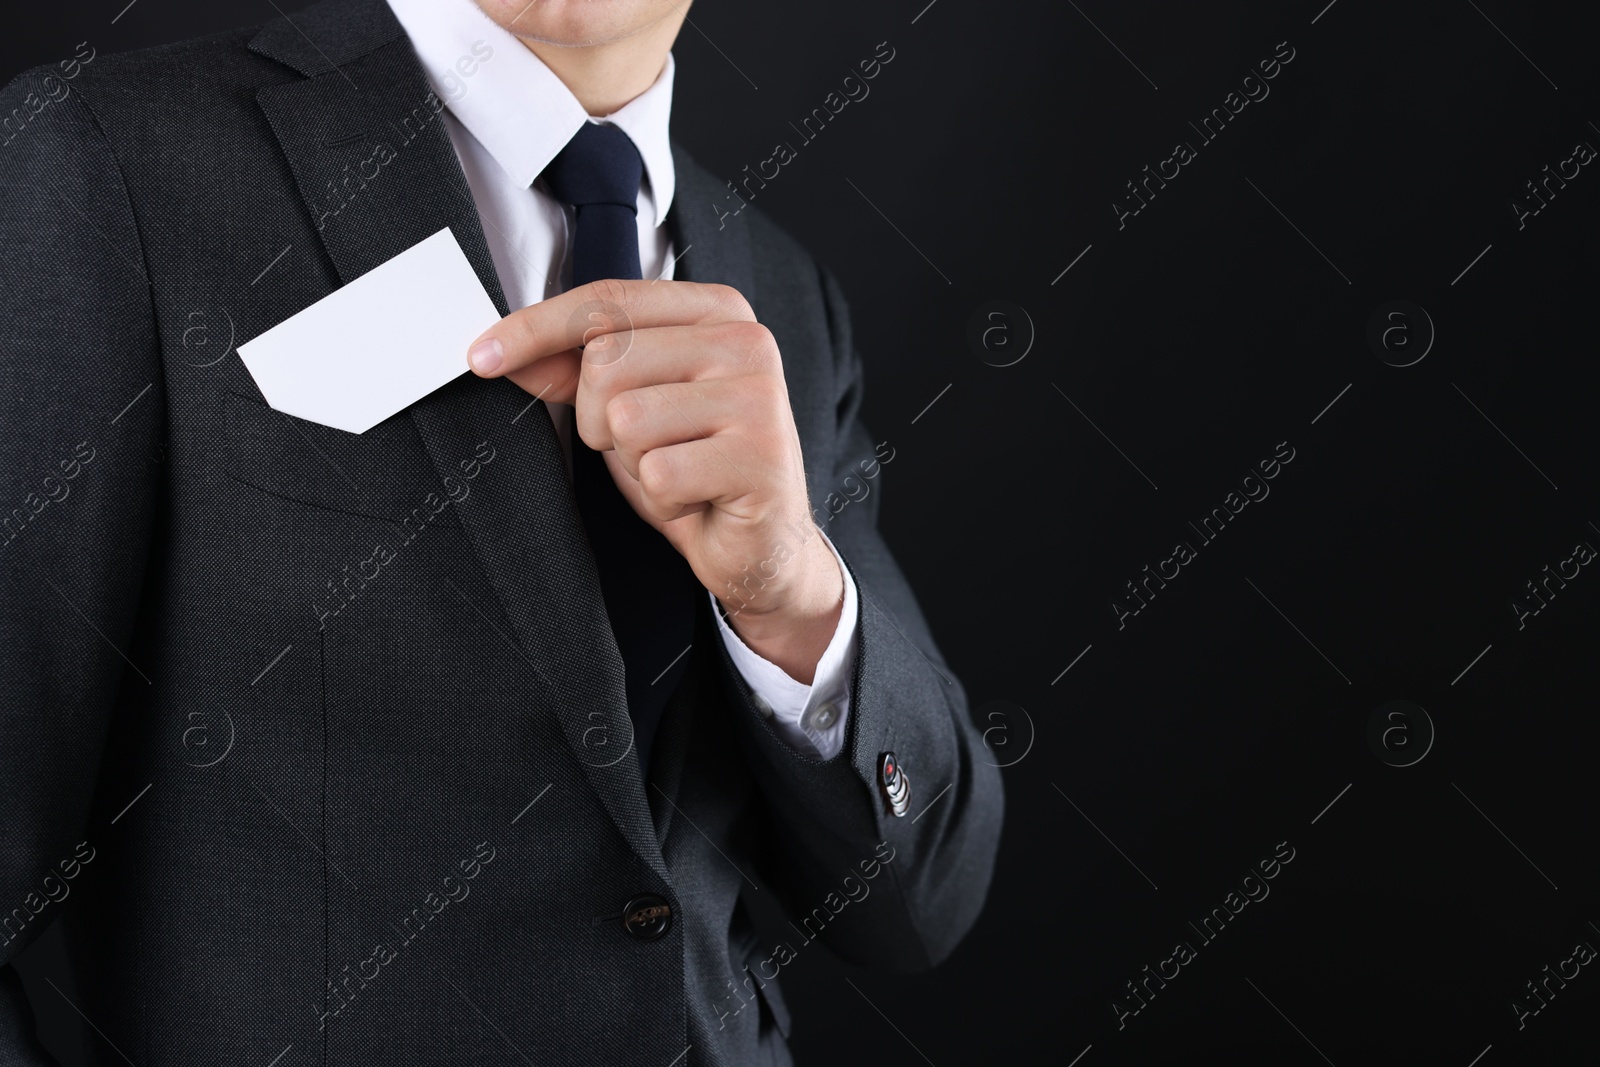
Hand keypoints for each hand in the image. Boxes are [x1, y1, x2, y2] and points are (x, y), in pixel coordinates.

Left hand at [464, 279, 843, 682]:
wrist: (761, 544)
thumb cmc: (693, 465)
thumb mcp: (627, 407)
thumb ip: (573, 371)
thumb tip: (500, 354)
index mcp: (717, 310)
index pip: (607, 302)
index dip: (534, 328)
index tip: (479, 357)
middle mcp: (747, 340)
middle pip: (607, 360)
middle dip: (600, 419)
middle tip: (646, 447)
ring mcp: (760, 397)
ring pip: (628, 418)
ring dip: (635, 462)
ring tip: (678, 472)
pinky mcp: (762, 456)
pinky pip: (660, 473)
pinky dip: (664, 499)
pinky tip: (697, 499)